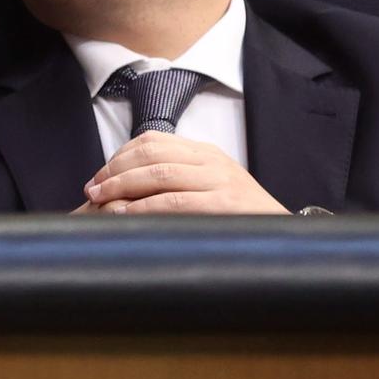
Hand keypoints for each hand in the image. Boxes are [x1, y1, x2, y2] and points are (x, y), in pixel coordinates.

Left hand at [81, 132, 288, 214]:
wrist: (286, 236)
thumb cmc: (240, 219)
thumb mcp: (211, 189)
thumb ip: (178, 182)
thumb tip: (128, 192)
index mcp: (206, 153)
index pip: (153, 141)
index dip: (119, 157)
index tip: (98, 177)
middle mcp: (212, 161)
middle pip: (151, 155)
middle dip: (114, 172)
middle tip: (92, 191)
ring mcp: (220, 181)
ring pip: (160, 174)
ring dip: (123, 187)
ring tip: (100, 201)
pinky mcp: (225, 205)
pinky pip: (176, 202)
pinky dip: (145, 208)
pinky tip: (126, 214)